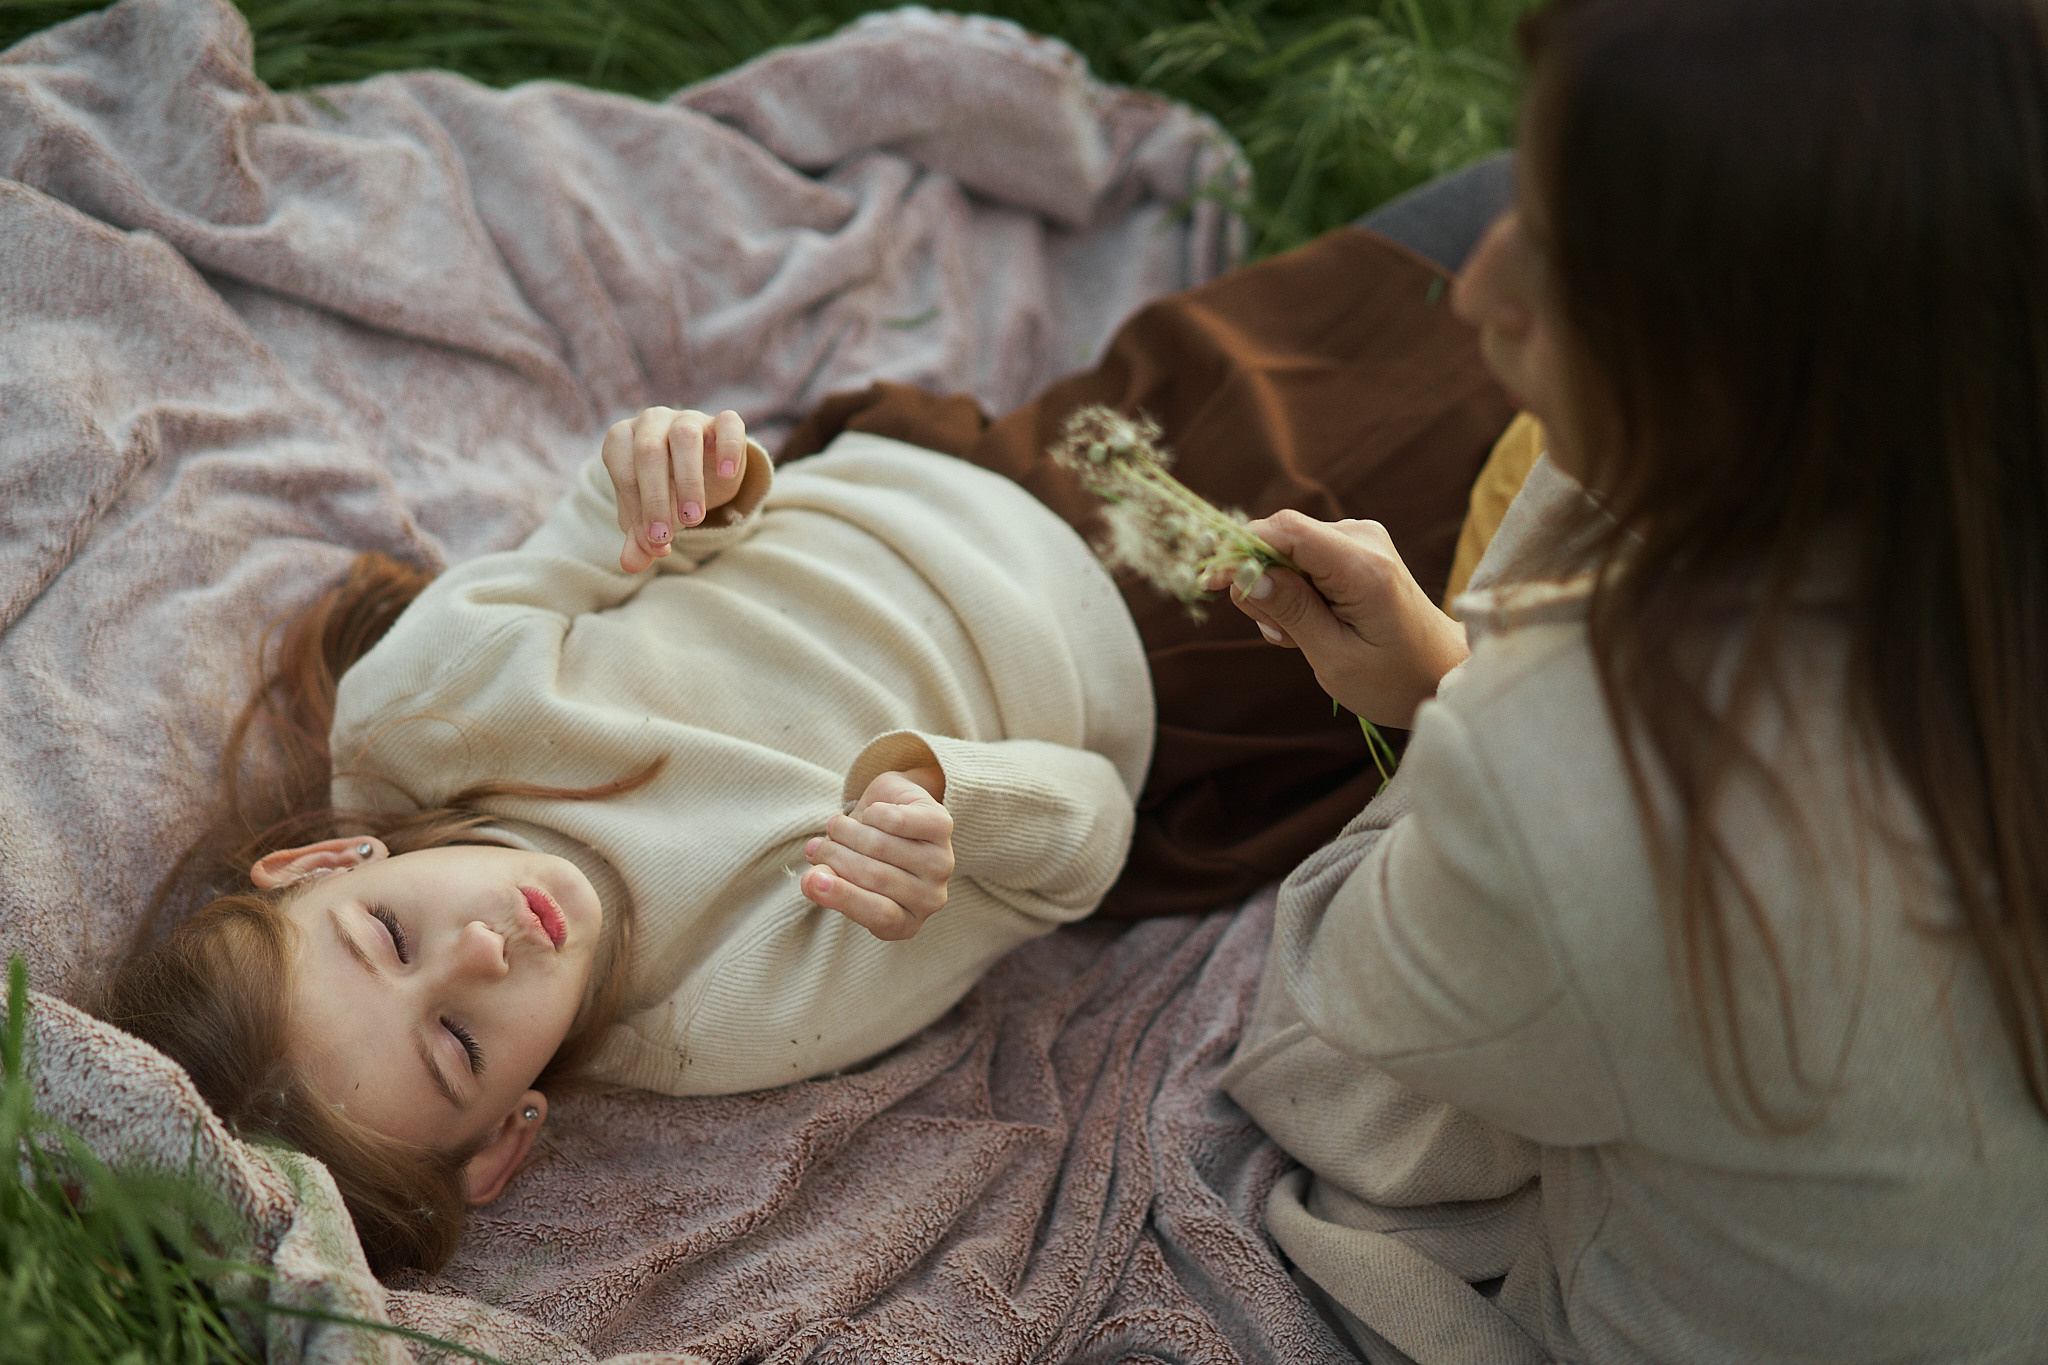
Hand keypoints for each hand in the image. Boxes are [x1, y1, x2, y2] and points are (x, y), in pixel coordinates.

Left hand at [601, 406, 749, 572]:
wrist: (701, 469)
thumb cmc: (663, 491)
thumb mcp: (648, 517)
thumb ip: (639, 539)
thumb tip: (631, 565)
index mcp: (622, 440)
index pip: (623, 470)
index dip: (635, 508)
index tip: (653, 542)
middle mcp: (650, 422)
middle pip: (648, 451)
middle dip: (656, 498)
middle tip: (667, 537)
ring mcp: (687, 418)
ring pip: (684, 436)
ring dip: (688, 481)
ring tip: (694, 519)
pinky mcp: (722, 421)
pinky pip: (727, 424)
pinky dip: (729, 449)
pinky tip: (728, 476)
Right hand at [800, 767, 954, 940]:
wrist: (898, 815)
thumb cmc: (866, 857)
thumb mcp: (843, 877)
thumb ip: (828, 884)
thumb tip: (810, 882)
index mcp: (906, 923)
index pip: (879, 915)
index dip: (844, 897)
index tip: (811, 880)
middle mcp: (931, 898)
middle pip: (875, 876)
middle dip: (835, 856)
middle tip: (815, 847)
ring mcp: (942, 863)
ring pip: (881, 846)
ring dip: (847, 832)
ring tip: (835, 827)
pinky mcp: (943, 826)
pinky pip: (896, 820)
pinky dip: (872, 813)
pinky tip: (869, 814)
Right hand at [1215, 511, 1469, 727]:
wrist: (1442, 674)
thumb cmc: (1394, 678)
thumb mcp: (1335, 658)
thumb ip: (1292, 611)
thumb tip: (1248, 575)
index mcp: (1362, 566)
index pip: (1284, 529)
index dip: (1239, 550)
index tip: (1211, 584)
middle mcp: (1363, 538)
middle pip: (1280, 539)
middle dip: (1262, 585)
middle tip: (1281, 636)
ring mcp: (1361, 539)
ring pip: (1287, 551)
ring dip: (1280, 595)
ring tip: (1302, 638)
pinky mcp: (1357, 548)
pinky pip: (1304, 558)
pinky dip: (1296, 592)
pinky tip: (1313, 626)